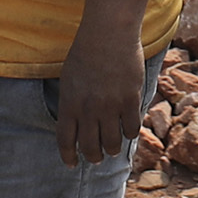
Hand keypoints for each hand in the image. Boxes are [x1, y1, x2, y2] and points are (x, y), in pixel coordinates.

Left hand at [53, 40, 141, 169]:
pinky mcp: (130, 99)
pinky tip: (128, 130)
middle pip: (90, 147)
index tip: (71, 164)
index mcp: (69, 104)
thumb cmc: (86, 52)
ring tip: (113, 148)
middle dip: (93, 157)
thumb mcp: (69, 79)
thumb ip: (72, 103)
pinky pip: (132, 128)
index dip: (68, 156)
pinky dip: (130, 133)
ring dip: (112, 149)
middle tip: (97, 159)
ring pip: (112, 142)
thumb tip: (78, 125)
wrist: (108, 33)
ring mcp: (110, 106)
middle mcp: (88, 109)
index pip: (66, 141)